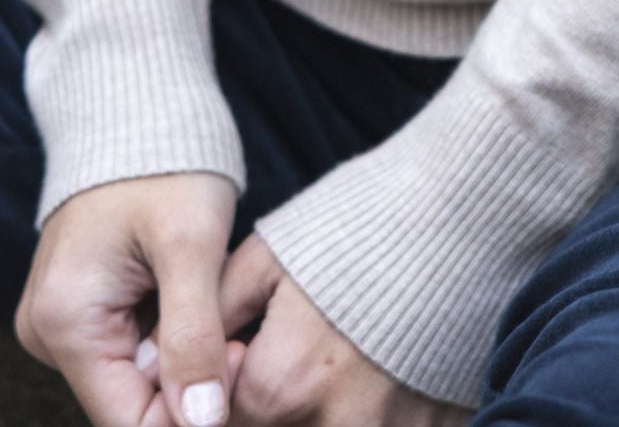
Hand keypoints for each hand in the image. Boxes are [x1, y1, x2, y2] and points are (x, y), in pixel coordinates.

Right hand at [16, 172, 244, 426]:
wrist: (140, 102)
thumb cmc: (166, 161)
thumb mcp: (191, 247)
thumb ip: (194, 341)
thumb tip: (203, 425)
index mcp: (63, 320)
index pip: (130, 421)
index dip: (193, 412)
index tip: (239, 360)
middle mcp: (47, 330)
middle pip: (130, 404)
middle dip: (190, 385)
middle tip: (237, 336)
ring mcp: (59, 319)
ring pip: (133, 381)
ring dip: (181, 361)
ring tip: (214, 307)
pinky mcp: (78, 307)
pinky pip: (127, 350)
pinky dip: (167, 340)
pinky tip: (192, 302)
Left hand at [219, 235, 468, 426]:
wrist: (460, 212)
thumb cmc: (357, 225)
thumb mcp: (267, 256)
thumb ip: (210, 318)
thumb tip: (158, 361)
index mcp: (286, 382)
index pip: (218, 425)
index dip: (211, 394)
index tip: (232, 356)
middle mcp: (335, 424)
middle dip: (256, 409)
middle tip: (277, 358)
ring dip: (306, 415)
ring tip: (316, 368)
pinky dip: (354, 417)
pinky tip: (363, 379)